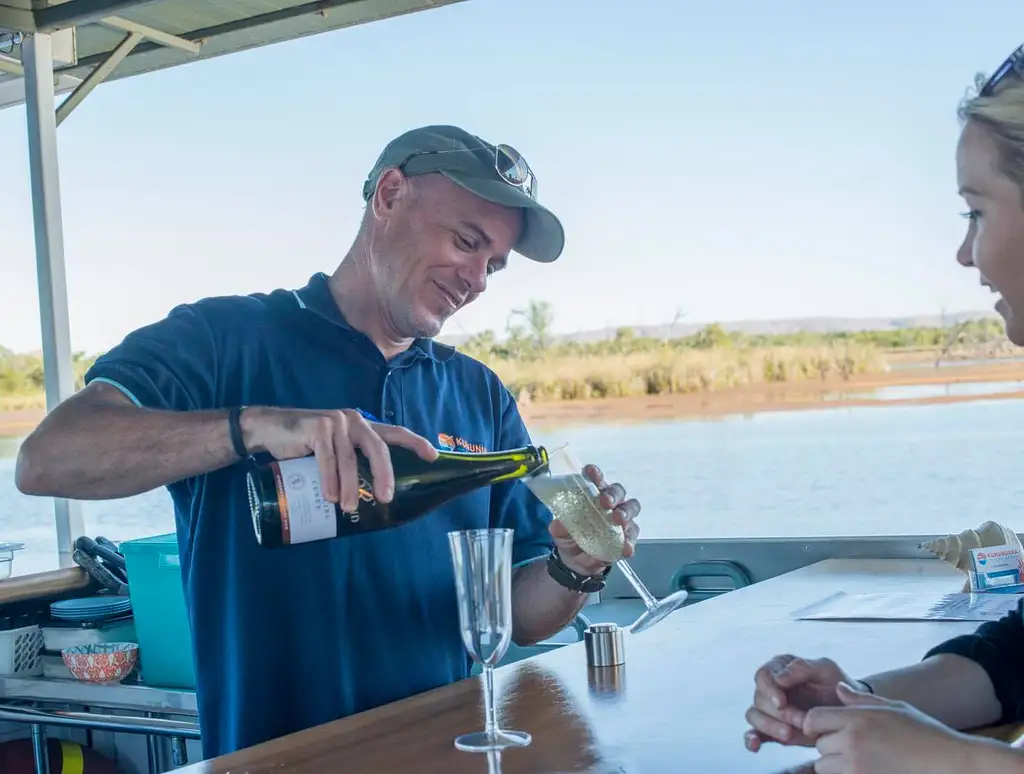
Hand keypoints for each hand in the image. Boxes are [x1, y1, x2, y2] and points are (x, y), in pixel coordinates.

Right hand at [241, 406, 437, 511]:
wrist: (269, 429)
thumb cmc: (305, 445)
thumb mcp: (333, 451)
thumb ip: (350, 463)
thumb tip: (367, 497)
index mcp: (363, 427)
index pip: (395, 433)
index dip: (416, 443)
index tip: (434, 457)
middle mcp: (354, 421)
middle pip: (378, 448)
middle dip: (385, 474)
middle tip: (385, 498)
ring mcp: (336, 422)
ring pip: (349, 459)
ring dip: (351, 486)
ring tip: (349, 507)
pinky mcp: (317, 427)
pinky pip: (327, 459)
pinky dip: (330, 480)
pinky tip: (331, 497)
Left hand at [549, 463, 639, 575]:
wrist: (575, 561)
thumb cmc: (570, 537)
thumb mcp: (560, 532)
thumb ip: (560, 526)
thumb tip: (561, 523)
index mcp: (592, 495)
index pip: (595, 479)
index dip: (594, 473)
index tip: (590, 471)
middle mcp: (610, 503)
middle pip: (617, 491)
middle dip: (613, 494)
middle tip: (606, 502)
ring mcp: (621, 520)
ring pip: (631, 508)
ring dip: (626, 512)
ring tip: (620, 520)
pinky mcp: (627, 537)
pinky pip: (632, 537)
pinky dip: (630, 541)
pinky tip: (626, 547)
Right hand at [745, 655, 859, 750]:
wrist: (848, 711)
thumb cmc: (836, 685)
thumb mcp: (825, 669)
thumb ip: (802, 667)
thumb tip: (779, 678)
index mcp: (779, 668)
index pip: (763, 676)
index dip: (769, 690)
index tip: (782, 703)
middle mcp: (770, 687)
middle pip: (759, 698)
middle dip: (779, 713)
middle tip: (802, 722)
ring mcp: (769, 709)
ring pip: (754, 716)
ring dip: (769, 726)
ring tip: (789, 735)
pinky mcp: (771, 729)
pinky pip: (754, 733)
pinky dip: (751, 739)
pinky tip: (755, 745)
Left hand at [802, 682, 980, 773]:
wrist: (950, 764)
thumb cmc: (925, 734)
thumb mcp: (894, 708)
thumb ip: (861, 699)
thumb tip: (839, 688)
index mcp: (857, 719)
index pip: (813, 719)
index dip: (815, 724)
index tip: (826, 729)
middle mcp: (852, 742)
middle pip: (819, 745)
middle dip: (830, 746)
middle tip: (852, 747)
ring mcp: (857, 767)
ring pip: (824, 767)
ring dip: (835, 766)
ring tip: (860, 761)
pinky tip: (866, 770)